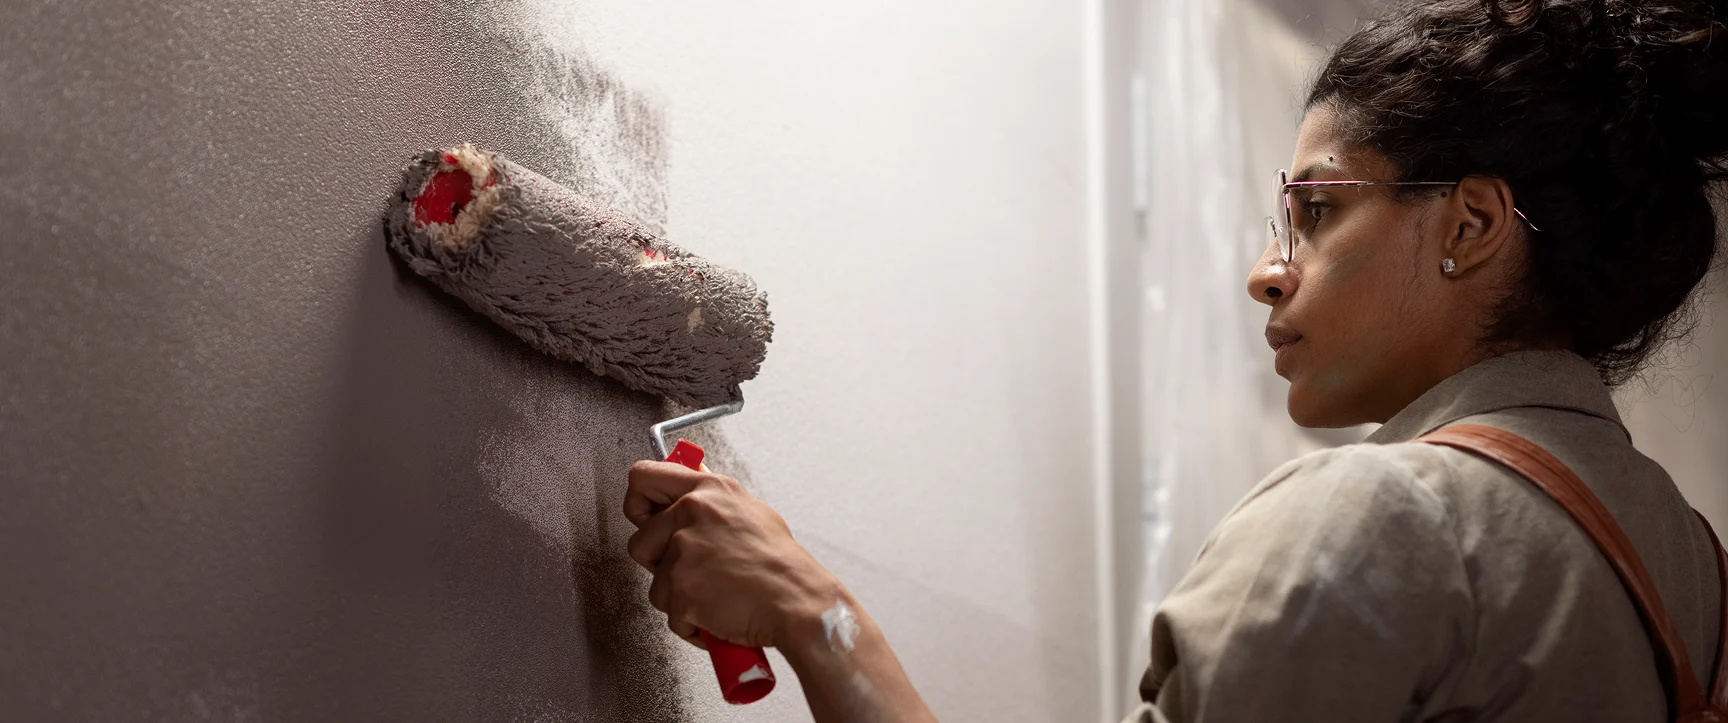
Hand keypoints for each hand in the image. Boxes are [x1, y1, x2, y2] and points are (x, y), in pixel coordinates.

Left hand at [624, 460, 840, 649]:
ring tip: (715, 595)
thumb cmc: (782, 565)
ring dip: (679, 598)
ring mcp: (684, 551)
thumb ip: (713, 502)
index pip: (644, 476)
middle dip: (659, 564)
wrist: (798, 602)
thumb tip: (690, 495)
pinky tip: (718, 614)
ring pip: (655, 584)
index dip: (638, 503)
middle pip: (640, 542)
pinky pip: (670, 614)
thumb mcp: (750, 512)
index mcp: (709, 490)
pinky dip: (691, 623)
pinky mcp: (680, 587)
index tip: (645, 517)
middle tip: (692, 571)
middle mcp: (692, 513)